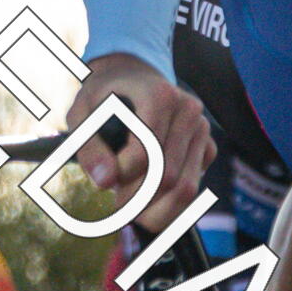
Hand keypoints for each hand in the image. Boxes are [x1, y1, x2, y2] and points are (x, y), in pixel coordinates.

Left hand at [60, 57, 211, 235]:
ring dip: (157, 211)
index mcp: (159, 96)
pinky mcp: (208, 147)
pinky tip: (149, 198)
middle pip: (168, 176)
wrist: (133, 78)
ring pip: (186, 188)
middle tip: (116, 207)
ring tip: (131, 211)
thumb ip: (88, 146)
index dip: (122, 175)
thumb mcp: (83, 113)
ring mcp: (202, 129)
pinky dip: (172, 204)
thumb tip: (104, 182)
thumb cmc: (105, 97)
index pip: (145, 153)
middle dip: (139, 200)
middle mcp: (188, 111)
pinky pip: (194, 186)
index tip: (104, 181)